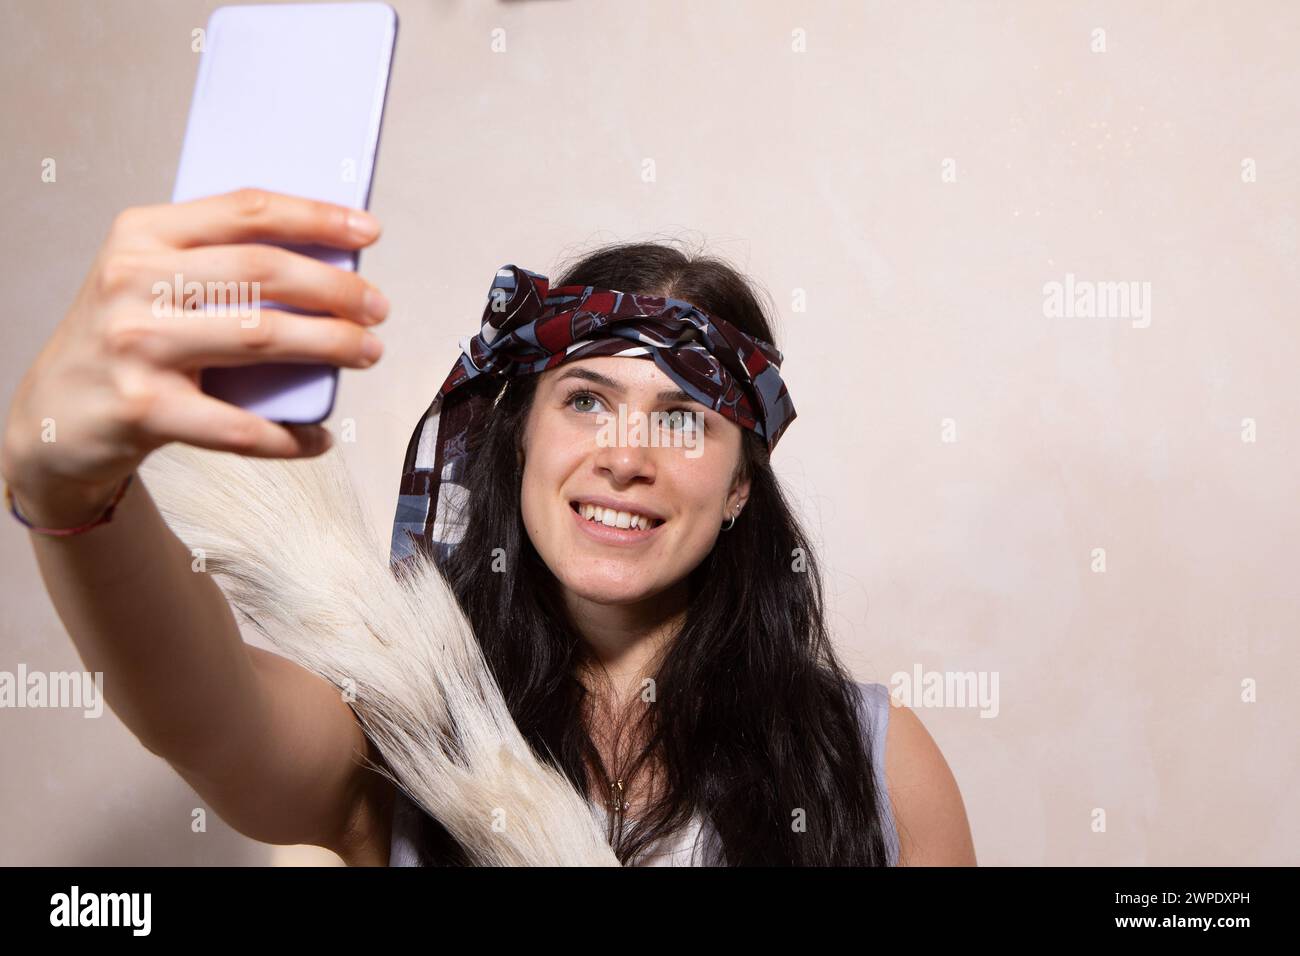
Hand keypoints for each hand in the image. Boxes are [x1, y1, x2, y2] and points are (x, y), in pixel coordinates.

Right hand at [1, 188, 387, 521]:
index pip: (246, 211)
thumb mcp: (150, 280)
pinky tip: (318, 436)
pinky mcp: (143, 408)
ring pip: (261, 337)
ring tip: (368, 352)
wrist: (54, 416)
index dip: (317, 217)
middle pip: (264, 273)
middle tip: (378, 308)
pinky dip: (289, 435)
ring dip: (331, 345)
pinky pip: (239, 425)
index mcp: (141, 235)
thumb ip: (218, 263)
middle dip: (338, 290)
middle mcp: (133, 281)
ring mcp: (136, 345)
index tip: (368, 230)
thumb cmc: (124, 340)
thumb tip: (328, 264)